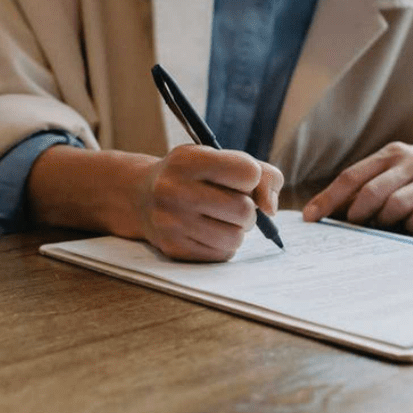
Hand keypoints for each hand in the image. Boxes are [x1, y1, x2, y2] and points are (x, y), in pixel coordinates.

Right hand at [136, 145, 282, 261]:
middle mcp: (174, 190)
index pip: (248, 172)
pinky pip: (222, 254)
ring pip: (235, 237)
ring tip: (223, 219)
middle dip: (248, 209)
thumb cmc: (193, 176)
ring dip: (237, 230)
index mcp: (188, 160)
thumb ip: (261, 173)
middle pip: (244, 210)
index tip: (239, 179)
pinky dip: (224, 245)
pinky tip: (209, 232)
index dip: (252, 178)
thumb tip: (271, 208)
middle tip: (235, 204)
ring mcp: (171, 222)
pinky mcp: (173, 248)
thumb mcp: (219, 158)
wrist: (141, 196)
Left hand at [302, 138, 412, 234]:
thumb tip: (332, 210)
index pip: (351, 176)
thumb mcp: (398, 167)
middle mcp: (408, 164)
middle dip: (355, 214)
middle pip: (371, 191)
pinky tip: (409, 230)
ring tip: (382, 228)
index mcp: (390, 155)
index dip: (328, 198)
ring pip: (395, 205)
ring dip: (382, 222)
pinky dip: (410, 227)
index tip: (310, 217)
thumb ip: (370, 183)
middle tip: (350, 229)